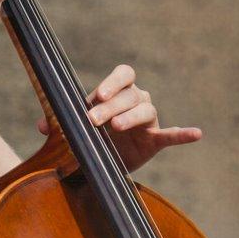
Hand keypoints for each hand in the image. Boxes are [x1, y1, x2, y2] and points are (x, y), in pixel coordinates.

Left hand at [37, 62, 201, 174]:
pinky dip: (183, 134)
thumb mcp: (73, 130)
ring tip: (117, 128)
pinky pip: (171, 135)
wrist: (104, 163)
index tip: (97, 96)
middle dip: (111, 106)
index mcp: (119, 91)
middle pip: (129, 95)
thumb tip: (42, 126)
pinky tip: (197, 134)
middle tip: (93, 120)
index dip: (113, 82)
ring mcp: (147, 120)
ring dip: (130, 117)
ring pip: (145, 110)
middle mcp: (136, 100)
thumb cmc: (91, 137)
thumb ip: (60, 125)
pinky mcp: (154, 140)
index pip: (123, 75)